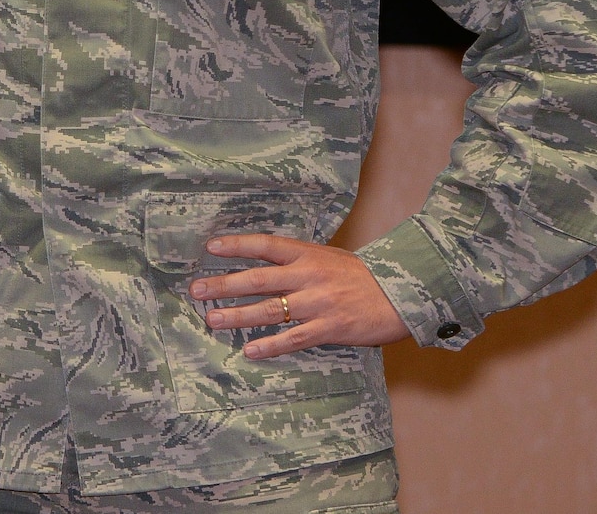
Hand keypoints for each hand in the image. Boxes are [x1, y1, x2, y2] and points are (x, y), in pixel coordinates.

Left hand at [188, 234, 407, 357]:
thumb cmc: (362, 276)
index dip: (237, 245)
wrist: (400, 295)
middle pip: (258, 279)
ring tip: (212, 319)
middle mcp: (308, 276)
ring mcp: (317, 303)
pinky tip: (250, 350)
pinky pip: (293, 338)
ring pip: (269, 309)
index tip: (210, 247)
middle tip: (196, 290)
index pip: (266, 245)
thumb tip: (264, 263)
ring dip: (237, 315)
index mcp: (308, 254)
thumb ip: (298, 262)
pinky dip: (270, 345)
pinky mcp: (329, 328)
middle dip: (223, 284)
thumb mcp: (329, 258)